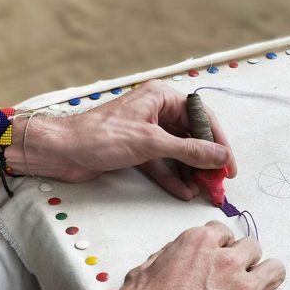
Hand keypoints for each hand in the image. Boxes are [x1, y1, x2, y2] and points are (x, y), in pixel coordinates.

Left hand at [21, 80, 236, 197]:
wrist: (61, 151)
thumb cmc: (100, 136)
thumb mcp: (151, 143)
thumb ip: (189, 151)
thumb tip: (219, 156)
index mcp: (161, 97)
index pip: (201, 117)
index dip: (218, 141)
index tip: (228, 164)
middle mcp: (155, 111)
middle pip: (191, 136)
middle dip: (205, 160)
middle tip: (217, 182)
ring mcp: (145, 131)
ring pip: (177, 152)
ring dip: (190, 172)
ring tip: (203, 191)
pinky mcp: (135, 150)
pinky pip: (161, 163)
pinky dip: (172, 177)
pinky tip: (183, 192)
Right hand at [96, 221, 286, 289]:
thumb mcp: (143, 273)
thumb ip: (168, 258)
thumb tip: (175, 258)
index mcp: (199, 243)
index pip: (223, 231)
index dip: (219, 246)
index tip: (217, 258)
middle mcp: (226, 261)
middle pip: (252, 248)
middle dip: (243, 260)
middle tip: (233, 277)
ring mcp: (243, 289)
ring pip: (275, 269)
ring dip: (265, 277)